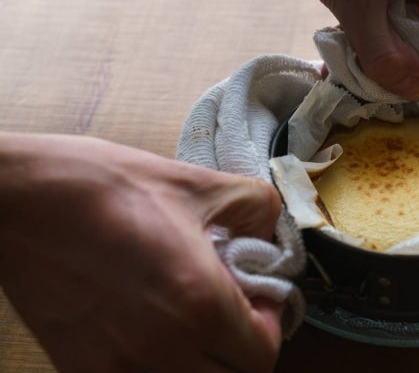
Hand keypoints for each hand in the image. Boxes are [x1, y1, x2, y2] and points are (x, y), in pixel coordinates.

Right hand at [0, 134, 282, 372]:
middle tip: (234, 309)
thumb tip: (274, 230)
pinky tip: (153, 327)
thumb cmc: (105, 187)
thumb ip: (256, 208)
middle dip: (244, 347)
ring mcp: (117, 368)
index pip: (264, 353)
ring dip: (205, 362)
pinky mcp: (80, 370)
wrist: (23, 199)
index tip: (259, 296)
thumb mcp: (197, 184)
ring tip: (195, 319)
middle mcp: (162, 349)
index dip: (271, 324)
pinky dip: (159, 368)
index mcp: (200, 303)